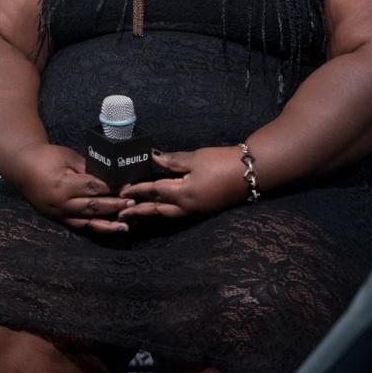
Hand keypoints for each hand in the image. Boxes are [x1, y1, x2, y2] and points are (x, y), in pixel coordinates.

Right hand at [10, 143, 130, 232]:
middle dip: (115, 205)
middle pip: (93, 206)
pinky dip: (94, 228)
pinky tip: (108, 229)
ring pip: (88, 221)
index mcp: (63, 184)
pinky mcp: (57, 218)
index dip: (112, 188)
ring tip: (126, 225)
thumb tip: (111, 177)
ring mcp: (58, 213)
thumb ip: (88, 169)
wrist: (22, 166)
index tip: (129, 186)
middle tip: (134, 204)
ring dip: (108, 223)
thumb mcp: (68, 157)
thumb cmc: (46, 157)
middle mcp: (61, 202)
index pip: (93, 187)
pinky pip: (79, 225)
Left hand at [119, 146, 249, 220]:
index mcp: (183, 193)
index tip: (121, 190)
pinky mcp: (202, 209)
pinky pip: (177, 214)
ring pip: (167, 215)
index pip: (153, 191)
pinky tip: (159, 209)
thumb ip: (171, 160)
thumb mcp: (194, 158)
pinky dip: (164, 212)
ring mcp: (195, 211)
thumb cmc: (222, 162)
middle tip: (121, 212)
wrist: (250, 173)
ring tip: (135, 214)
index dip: (136, 190)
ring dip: (150, 214)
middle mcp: (187, 207)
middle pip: (157, 209)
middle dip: (138, 210)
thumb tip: (152, 158)